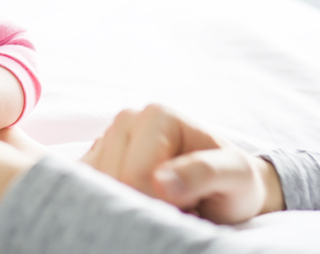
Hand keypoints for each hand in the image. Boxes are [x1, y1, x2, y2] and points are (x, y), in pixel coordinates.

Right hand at [81, 104, 283, 223]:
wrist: (226, 189)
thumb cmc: (233, 182)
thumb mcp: (235, 177)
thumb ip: (204, 174)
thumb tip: (161, 182)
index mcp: (156, 115)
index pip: (136, 176)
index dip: (160, 202)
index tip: (190, 202)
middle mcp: (126, 120)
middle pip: (110, 181)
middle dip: (141, 203)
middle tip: (178, 205)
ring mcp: (107, 139)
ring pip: (93, 187)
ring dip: (126, 205)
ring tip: (160, 202)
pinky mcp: (96, 160)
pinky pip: (85, 190)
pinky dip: (109, 205)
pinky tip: (138, 201)